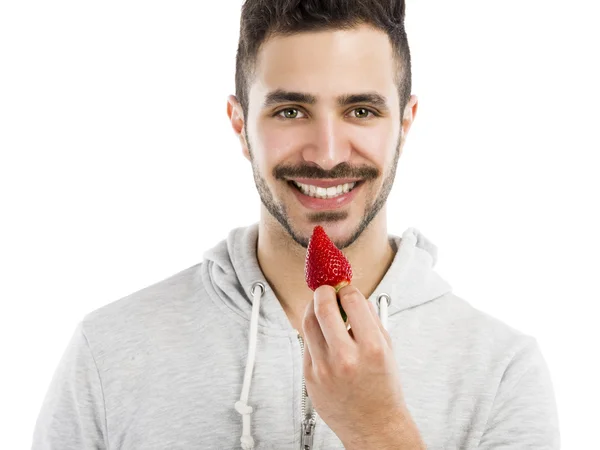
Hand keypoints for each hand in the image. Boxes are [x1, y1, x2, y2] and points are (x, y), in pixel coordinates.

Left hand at [302, 284, 423, 447]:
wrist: (374, 426)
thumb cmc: (383, 388)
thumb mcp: (387, 349)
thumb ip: (371, 319)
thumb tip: (354, 295)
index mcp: (371, 348)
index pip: (352, 301)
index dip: (347, 290)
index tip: (346, 289)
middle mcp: (345, 358)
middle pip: (322, 308)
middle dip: (324, 292)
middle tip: (326, 290)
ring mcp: (324, 368)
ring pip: (308, 323)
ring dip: (313, 308)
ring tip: (321, 307)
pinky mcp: (309, 376)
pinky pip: (306, 343)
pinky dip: (314, 332)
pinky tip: (323, 333)